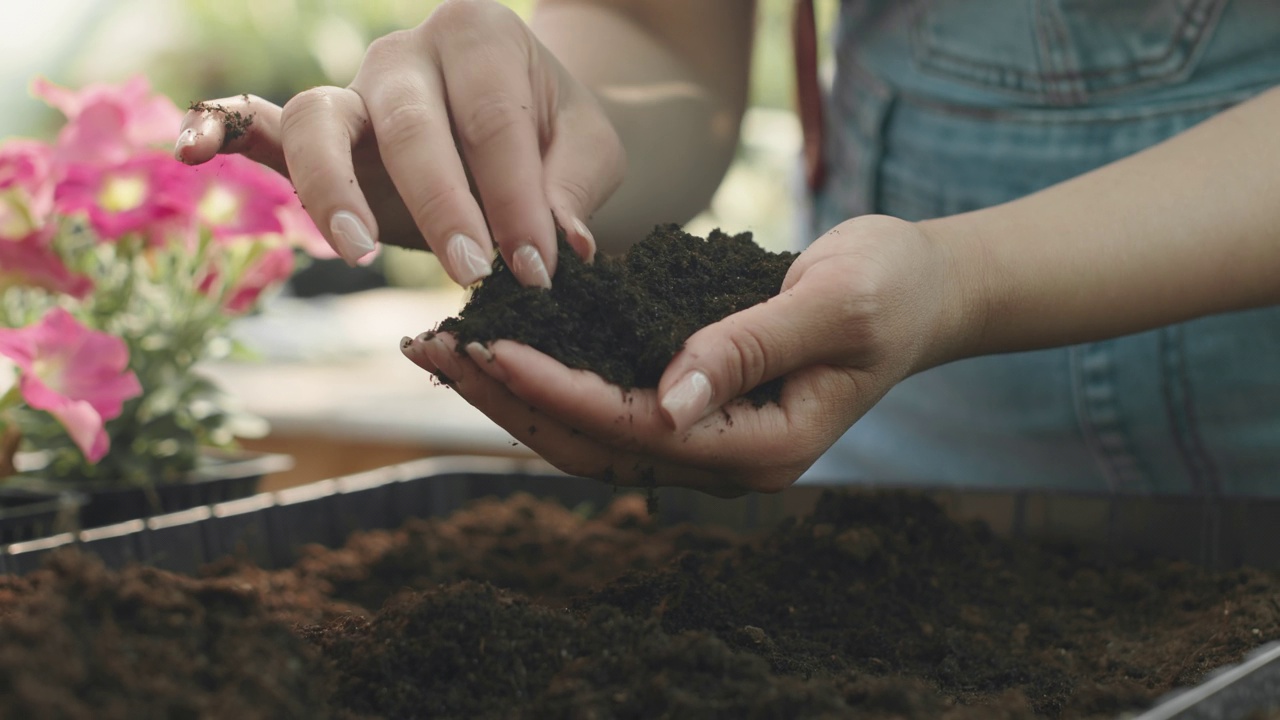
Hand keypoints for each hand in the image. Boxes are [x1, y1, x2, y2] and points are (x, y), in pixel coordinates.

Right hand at [174, 0, 623, 286]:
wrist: (521, 118)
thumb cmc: (554, 135)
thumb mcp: (588, 151)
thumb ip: (573, 190)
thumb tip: (563, 247)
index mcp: (480, 36)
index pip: (494, 120)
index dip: (517, 199)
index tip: (541, 269)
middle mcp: (408, 52)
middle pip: (409, 124)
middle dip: (443, 204)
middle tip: (476, 273)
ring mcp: (354, 87)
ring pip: (320, 120)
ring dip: (334, 188)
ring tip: (362, 252)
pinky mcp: (319, 129)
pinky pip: (259, 120)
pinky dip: (219, 126)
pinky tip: (189, 149)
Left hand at [401, 215, 974, 495]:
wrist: (920, 289)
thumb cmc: (891, 288)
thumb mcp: (835, 304)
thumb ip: (752, 347)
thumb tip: (670, 397)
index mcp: (764, 447)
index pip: (639, 428)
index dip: (560, 390)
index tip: (491, 346)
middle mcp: (728, 458)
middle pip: (594, 446)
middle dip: (508, 401)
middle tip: (430, 352)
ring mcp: (710, 439)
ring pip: (590, 435)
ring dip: (514, 396)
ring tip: (444, 352)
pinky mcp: (696, 408)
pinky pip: (608, 408)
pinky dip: (551, 381)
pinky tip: (504, 350)